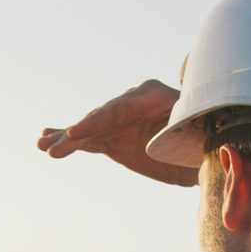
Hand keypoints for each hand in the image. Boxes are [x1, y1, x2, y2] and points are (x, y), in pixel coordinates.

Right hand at [38, 79, 196, 186]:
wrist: (205, 156)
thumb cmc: (208, 138)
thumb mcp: (202, 127)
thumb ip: (190, 116)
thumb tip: (190, 96)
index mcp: (154, 95)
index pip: (120, 108)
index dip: (97, 120)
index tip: (77, 132)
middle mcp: (131, 103)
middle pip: (99, 118)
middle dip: (76, 132)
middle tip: (54, 145)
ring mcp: (119, 121)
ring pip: (88, 130)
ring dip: (65, 139)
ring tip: (42, 146)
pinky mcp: (111, 138)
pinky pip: (86, 140)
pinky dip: (66, 141)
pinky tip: (44, 140)